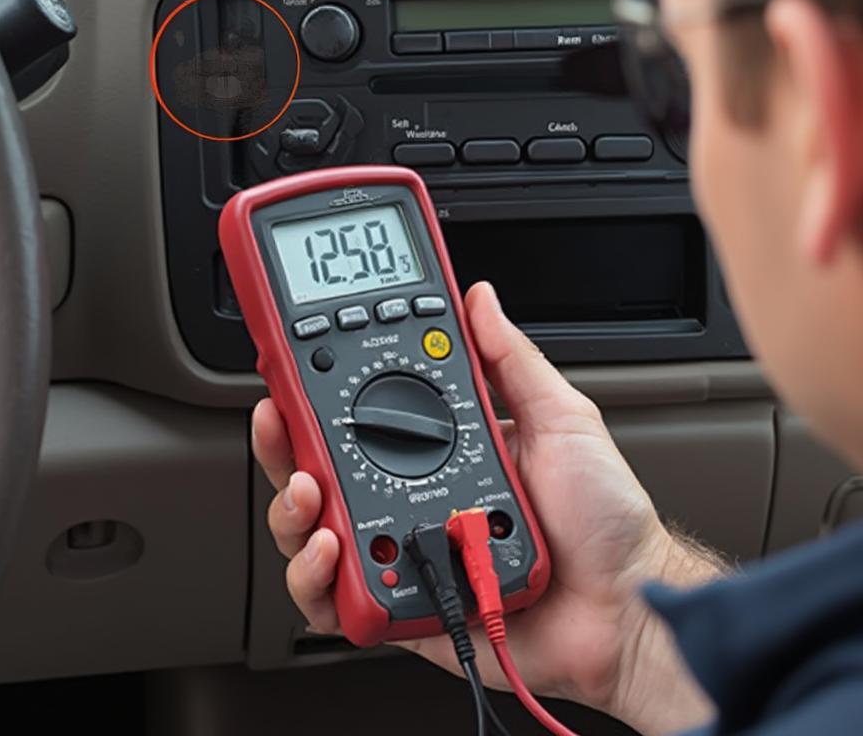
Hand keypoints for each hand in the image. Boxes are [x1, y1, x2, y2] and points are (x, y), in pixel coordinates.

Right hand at [252, 281, 716, 734]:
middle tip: (279, 421)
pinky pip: (336, 599)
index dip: (320, 395)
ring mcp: (402, 552)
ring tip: (309, 492)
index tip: (295, 366)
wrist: (627, 607)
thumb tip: (480, 299)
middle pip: (322, 470)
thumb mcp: (561, 418)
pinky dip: (315, 578)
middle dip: (284, 445)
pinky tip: (329, 550)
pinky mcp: (401, 607)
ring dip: (291, 508)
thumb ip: (512, 359)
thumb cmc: (603, 519)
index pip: (364, 416)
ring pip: (313, 531)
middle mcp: (411, 498)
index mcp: (440, 451)